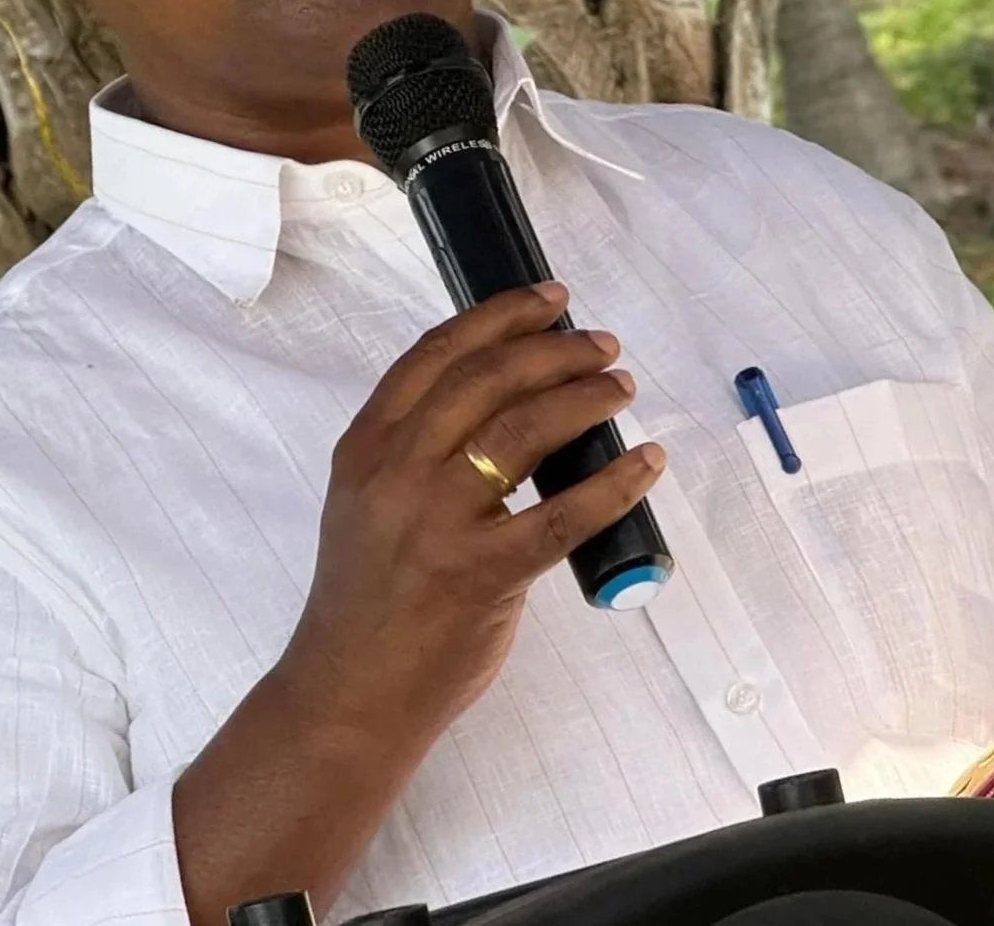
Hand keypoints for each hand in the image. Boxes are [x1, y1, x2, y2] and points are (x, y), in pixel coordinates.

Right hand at [276, 281, 665, 748]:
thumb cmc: (367, 598)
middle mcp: (396, 471)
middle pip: (488, 378)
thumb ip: (419, 449)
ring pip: (523, 428)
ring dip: (584, 396)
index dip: (498, 315)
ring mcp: (436, 521)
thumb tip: (512, 401)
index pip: (436, 354)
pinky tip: (645, 463)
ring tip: (621, 389)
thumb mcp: (368, 502)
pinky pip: (563, 516)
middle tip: (602, 346)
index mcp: (366, 447)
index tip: (548, 299)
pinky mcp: (480, 575)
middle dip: (555, 349)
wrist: (348, 694)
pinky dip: (615, 481)